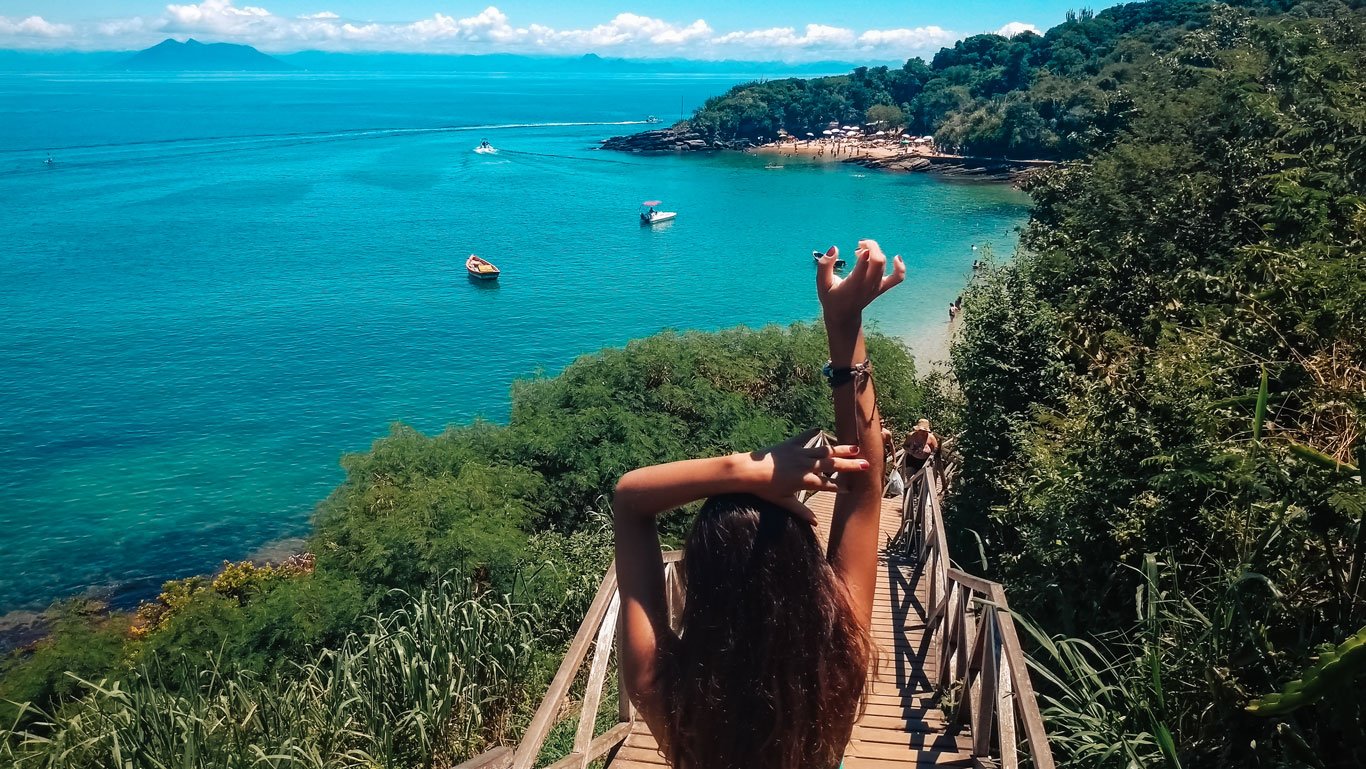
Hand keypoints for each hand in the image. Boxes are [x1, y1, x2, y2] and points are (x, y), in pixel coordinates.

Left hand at [743, 427, 867, 523]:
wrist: (748, 470)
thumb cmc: (764, 489)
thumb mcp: (783, 502)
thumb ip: (800, 511)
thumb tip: (815, 523)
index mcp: (805, 481)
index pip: (828, 485)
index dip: (840, 487)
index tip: (851, 489)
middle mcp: (806, 466)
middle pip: (832, 465)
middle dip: (850, 465)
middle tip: (866, 465)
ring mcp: (800, 453)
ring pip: (824, 451)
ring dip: (840, 449)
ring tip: (855, 447)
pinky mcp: (791, 444)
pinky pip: (806, 437)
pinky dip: (813, 434)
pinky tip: (821, 429)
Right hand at [816, 240, 905, 326]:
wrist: (843, 315)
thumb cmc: (831, 297)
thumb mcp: (822, 283)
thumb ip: (824, 265)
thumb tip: (834, 248)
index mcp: (853, 285)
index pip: (865, 265)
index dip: (865, 252)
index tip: (858, 247)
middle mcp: (868, 286)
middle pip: (878, 261)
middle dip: (871, 247)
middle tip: (859, 245)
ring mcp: (877, 287)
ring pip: (884, 264)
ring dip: (875, 252)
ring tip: (862, 251)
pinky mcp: (883, 287)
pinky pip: (898, 277)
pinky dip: (900, 267)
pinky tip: (896, 258)